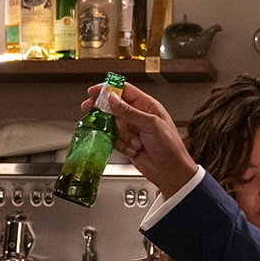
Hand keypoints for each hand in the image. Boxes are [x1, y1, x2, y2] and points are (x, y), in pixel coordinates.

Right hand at [82, 82, 197, 196]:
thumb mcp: (151, 124)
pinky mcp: (126, 143)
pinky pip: (114, 140)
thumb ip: (129, 111)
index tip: (94, 92)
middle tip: (90, 109)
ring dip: (122, 135)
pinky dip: (122, 146)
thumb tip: (112, 98)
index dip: (108, 89)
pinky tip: (135, 150)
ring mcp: (131, 130)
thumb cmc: (170, 146)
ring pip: (113, 126)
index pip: (124, 91)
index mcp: (147, 106)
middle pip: (113, 107)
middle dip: (103, 110)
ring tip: (136, 142)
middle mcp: (138, 116)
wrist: (170, 171)